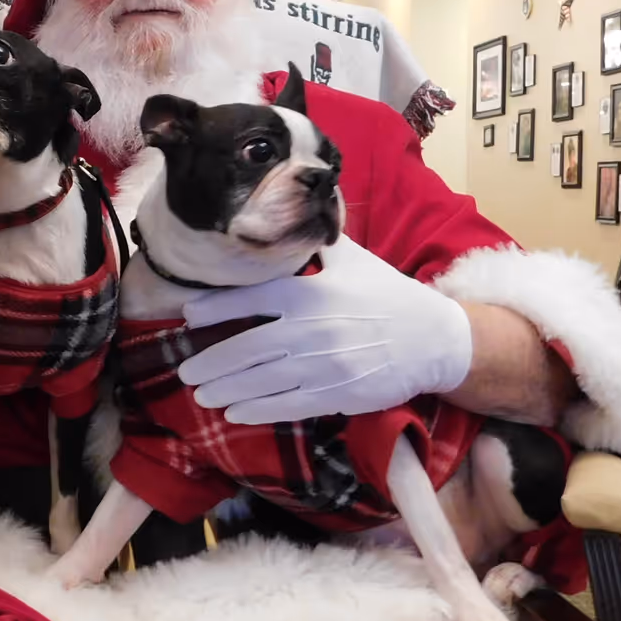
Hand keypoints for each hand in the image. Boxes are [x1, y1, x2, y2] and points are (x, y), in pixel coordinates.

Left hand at [178, 236, 471, 423]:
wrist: (435, 339)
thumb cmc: (390, 296)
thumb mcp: (355, 260)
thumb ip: (319, 243)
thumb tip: (297, 208)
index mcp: (312, 293)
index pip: (251, 299)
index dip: (215, 308)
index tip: (189, 315)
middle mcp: (312, 330)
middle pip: (247, 348)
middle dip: (210, 361)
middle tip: (185, 368)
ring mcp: (324, 367)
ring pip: (261, 381)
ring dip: (225, 389)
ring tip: (201, 393)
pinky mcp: (338, 395)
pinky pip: (287, 406)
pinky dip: (256, 410)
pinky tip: (235, 412)